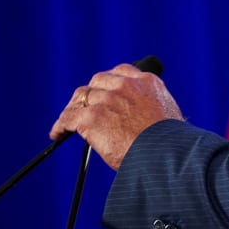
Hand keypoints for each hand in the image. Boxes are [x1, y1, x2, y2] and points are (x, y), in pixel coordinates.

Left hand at [50, 63, 183, 169]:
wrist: (165, 156)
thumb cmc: (169, 145)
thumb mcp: (167, 114)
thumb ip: (151, 108)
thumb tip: (140, 119)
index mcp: (147, 82)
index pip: (121, 72)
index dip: (109, 83)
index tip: (104, 92)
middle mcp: (126, 86)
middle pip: (97, 81)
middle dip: (90, 93)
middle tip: (84, 107)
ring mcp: (107, 100)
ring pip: (81, 97)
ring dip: (74, 108)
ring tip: (67, 121)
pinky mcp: (92, 117)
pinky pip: (68, 117)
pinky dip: (61, 125)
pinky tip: (58, 133)